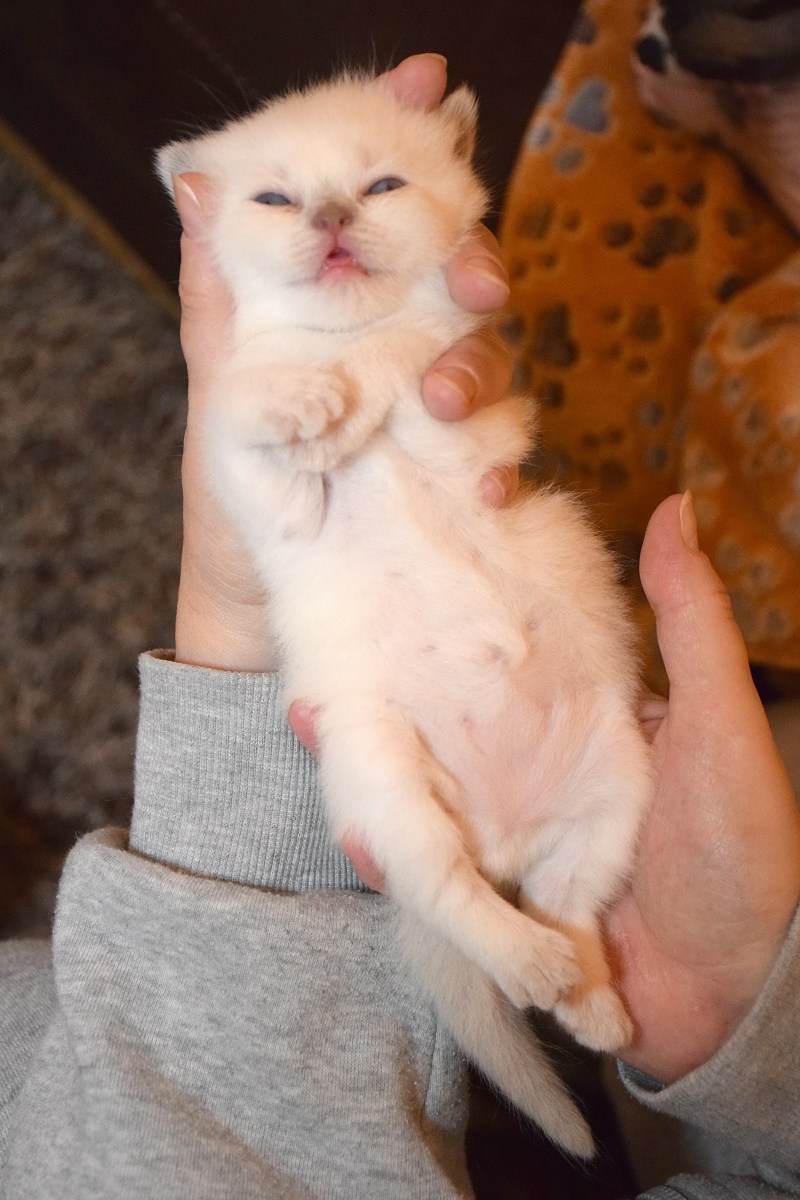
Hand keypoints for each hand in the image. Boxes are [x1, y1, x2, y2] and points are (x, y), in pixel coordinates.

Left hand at [171, 53, 513, 669]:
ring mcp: (438, 414)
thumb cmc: (236, 498)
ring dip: (483, 366)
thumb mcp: (220, 393)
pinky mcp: (464, 474)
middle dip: (478, 263)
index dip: (418, 152)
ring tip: (441, 401)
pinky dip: (505, 458)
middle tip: (474, 278)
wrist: (261, 609)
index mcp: (345, 318)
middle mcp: (401, 351)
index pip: (391, 220)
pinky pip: (508, 449)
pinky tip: (484, 482)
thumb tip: (193, 182)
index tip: (436, 92)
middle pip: (464, 280)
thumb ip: (221, 299)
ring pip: (495, 357)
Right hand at [309, 493, 799, 1067]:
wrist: (749, 982)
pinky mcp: (526, 922)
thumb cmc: (745, 843)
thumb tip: (674, 506)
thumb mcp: (719, 720)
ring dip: (380, 816)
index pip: (487, 688)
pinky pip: (465, 910)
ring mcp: (529, 859)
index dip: (429, 661)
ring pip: (437, 833)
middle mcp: (539, 792)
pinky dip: (418, 890)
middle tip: (317, 708)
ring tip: (333, 778)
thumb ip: (692, 620)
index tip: (371, 621)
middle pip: (443, 763)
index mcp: (575, 736)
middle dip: (373, 737)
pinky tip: (376, 866)